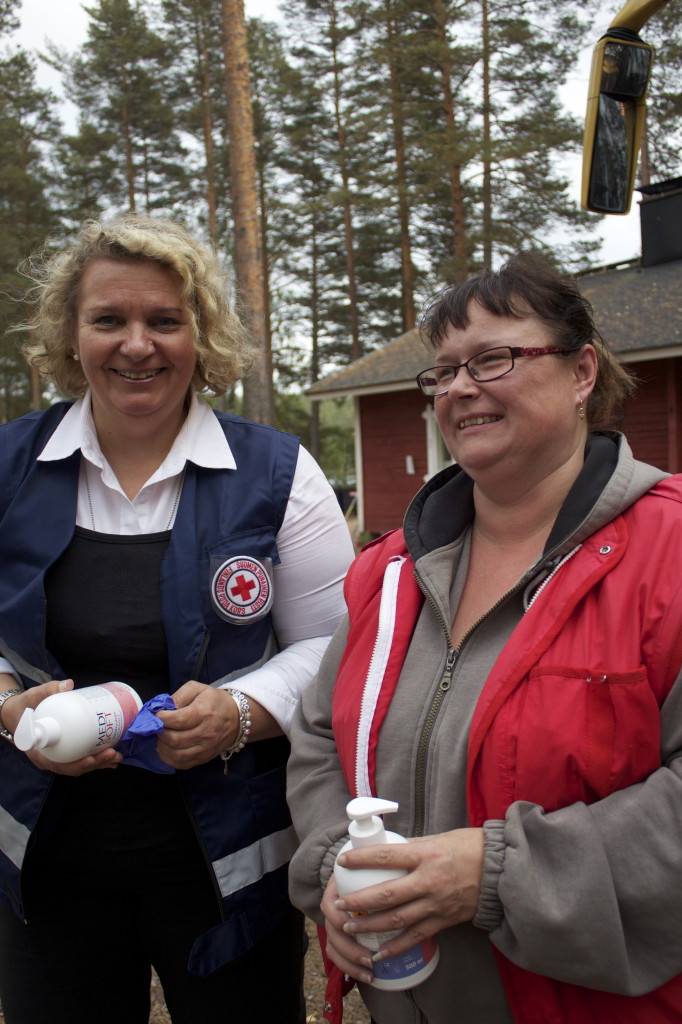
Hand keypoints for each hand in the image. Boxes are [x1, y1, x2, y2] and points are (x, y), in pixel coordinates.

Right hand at [1, 678, 121, 775]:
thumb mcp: (33, 697)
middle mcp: (50, 758)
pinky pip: (82, 757)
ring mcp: (59, 756)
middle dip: (96, 763)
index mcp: (39, 751)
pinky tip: (112, 755)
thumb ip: (48, 690)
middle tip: (112, 752)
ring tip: (116, 755)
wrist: (22, 711)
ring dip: (100, 762)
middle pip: (74, 767)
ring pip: (81, 763)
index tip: (90, 759)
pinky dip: (98, 759)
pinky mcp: (67, 750)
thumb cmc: (26, 707)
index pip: (58, 764)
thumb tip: (68, 685)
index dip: (75, 765)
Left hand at [155, 681, 237, 768]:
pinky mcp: (204, 758)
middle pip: (174, 739)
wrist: (236, 717)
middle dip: (160, 733)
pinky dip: (169, 759)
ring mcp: (206, 748)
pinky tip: (166, 749)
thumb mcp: (198, 689)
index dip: (161, 718)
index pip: (177, 720)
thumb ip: (180, 695)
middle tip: (157, 726)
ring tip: (160, 738)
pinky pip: (182, 764)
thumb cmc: (214, 701)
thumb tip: (164, 707)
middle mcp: (206, 733)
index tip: (156, 714)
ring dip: (162, 747)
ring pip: (176, 754)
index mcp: (204, 713)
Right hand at [321, 875, 376, 984]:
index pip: (330, 906)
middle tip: (370, 957)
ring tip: (370, 972)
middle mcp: (332, 908)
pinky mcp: (337, 937)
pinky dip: (350, 969)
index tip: (351, 927)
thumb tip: (407, 875)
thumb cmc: (366, 871)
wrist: (349, 873)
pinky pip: (337, 955)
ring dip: (350, 962)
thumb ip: (385, 869)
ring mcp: (332, 924)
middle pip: (332, 933)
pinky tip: (367, 976)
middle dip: (350, 948)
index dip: (338, 919)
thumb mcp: (372, 866)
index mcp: (336, 889)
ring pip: (333, 947)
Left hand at [331, 828, 483, 962]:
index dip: (361, 860)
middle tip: (340, 904)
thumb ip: (413, 848)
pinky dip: (397, 946)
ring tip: (351, 926)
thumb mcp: (438, 839)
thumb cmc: (469, 848)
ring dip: (371, 925)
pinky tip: (381, 951)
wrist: (500, 871)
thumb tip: (388, 852)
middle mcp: (429, 880)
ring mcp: (436, 903)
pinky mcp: (444, 920)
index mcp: (425, 855)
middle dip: (359, 901)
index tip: (343, 862)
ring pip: (397, 919)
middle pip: (386, 894)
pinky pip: (416, 936)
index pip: (385, 856)